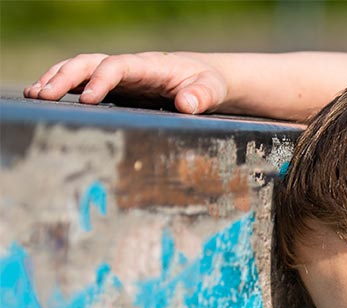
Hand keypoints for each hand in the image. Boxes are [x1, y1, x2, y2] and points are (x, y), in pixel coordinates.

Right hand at [23, 51, 227, 113]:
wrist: (204, 78)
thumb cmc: (208, 84)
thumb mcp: (212, 90)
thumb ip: (201, 96)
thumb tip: (187, 104)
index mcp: (148, 66)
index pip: (117, 67)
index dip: (100, 81)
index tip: (86, 100)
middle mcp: (128, 66)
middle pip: (89, 63)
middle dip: (65, 77)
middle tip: (43, 96)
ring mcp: (119, 75)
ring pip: (80, 69)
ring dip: (56, 79)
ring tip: (34, 95)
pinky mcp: (115, 86)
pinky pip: (83, 81)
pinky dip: (62, 86)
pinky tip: (43, 96)